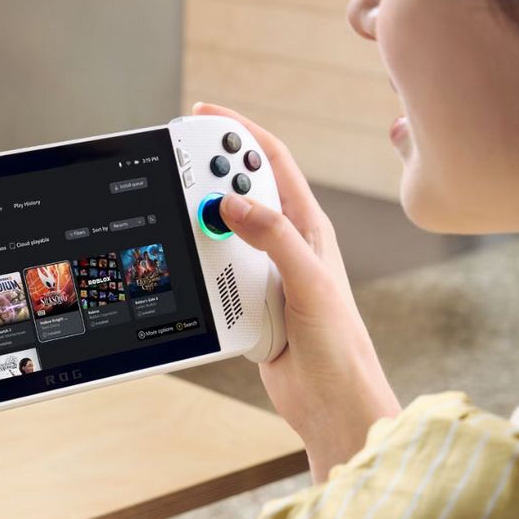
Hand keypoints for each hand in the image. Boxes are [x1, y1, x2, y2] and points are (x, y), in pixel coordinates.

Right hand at [193, 102, 399, 480]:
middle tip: (178, 163)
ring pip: (221, 234)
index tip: (205, 115)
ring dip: (201, 225)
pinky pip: (213, 274)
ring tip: (181, 220)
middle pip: (240, 193)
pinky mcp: (247, 304)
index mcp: (308, 228)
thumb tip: (233, 203)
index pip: (272, 163)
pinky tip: (187, 266)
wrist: (332, 404)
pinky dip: (197, 266)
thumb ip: (273, 238)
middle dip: (210, 174)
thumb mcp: (309, 282)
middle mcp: (285, 246)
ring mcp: (264, 274)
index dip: (239, 133)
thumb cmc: (339, 346)